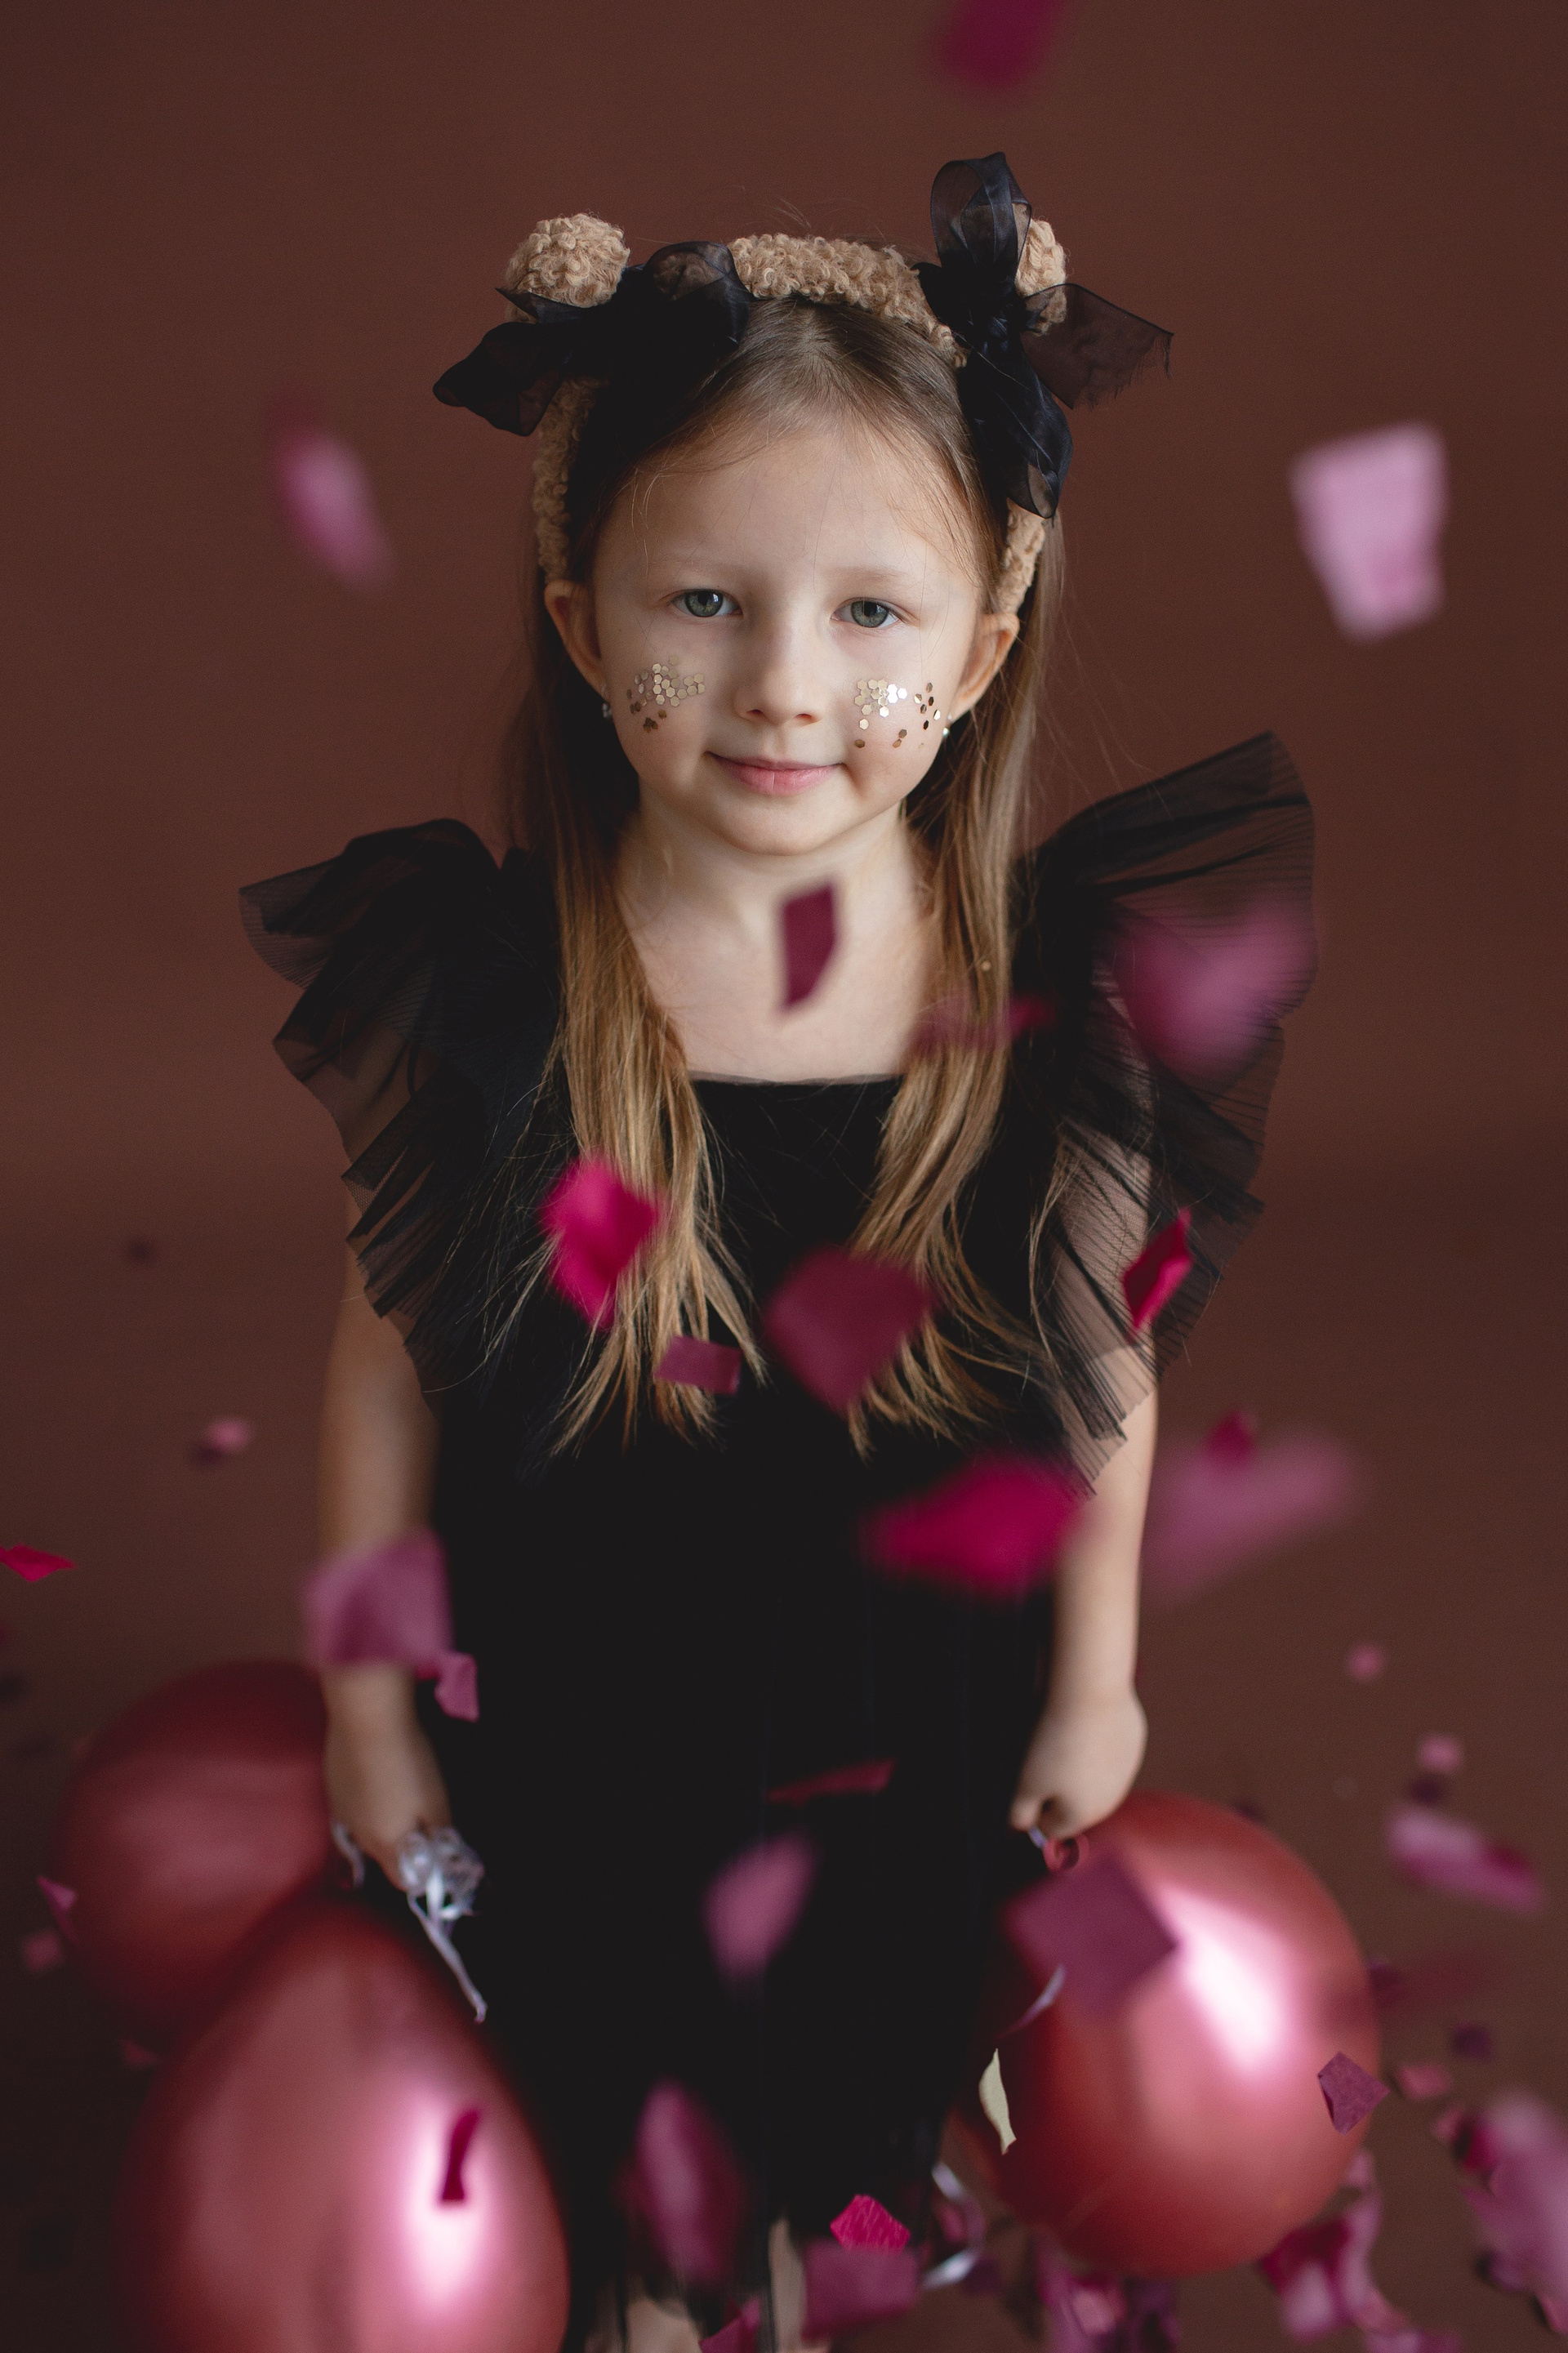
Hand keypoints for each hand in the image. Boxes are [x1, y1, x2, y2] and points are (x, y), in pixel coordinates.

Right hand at [324, 1689, 451, 1881]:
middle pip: (384, 1855)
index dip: (423, 1873)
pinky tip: (379, 1774)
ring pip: (366, 1829)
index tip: (437, 1856)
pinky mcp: (331, 1784)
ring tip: (401, 1790)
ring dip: (384, 1820)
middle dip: (405, 1845)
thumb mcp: (436, 1801)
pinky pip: (353, 1804)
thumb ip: (439, 1833)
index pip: (404, 1880)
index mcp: (385, 1845)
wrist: (366, 1717)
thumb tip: (443, 1855)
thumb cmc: (408, 1762)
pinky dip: (368, 1799)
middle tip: (424, 1817)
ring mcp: (339, 1809)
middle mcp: (357, 1835)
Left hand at [1009, 1685, 1146, 1838]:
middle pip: (1074, 1805)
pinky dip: (1095, 1742)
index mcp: (1081, 1816)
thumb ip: (1019, 1814)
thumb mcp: (1023, 1782)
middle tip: (1042, 1756)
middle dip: (1056, 1788)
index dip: (1032, 1808)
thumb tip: (1020, 1829)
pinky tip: (1085, 1722)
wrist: (1092, 1691)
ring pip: (1093, 1778)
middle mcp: (1110, 1801)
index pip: (1050, 1829)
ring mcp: (1126, 1772)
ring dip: (1077, 1767)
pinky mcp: (1133, 1744)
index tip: (1024, 1780)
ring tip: (1063, 1736)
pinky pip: (1108, 1752)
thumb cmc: (1053, 1740)